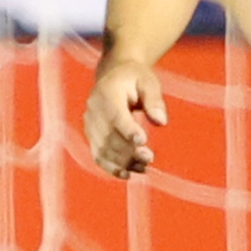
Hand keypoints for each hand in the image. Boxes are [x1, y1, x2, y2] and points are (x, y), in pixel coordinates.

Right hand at [82, 53, 166, 177]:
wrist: (114, 75)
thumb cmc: (135, 79)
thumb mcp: (149, 82)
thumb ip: (154, 100)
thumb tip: (160, 121)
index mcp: (107, 92)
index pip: (115, 114)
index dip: (127, 129)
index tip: (143, 141)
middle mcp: (93, 109)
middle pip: (108, 135)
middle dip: (128, 150)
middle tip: (149, 158)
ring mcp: (89, 123)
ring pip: (102, 148)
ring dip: (122, 161)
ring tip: (143, 168)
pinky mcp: (91, 134)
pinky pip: (97, 154)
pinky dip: (110, 166)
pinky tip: (127, 174)